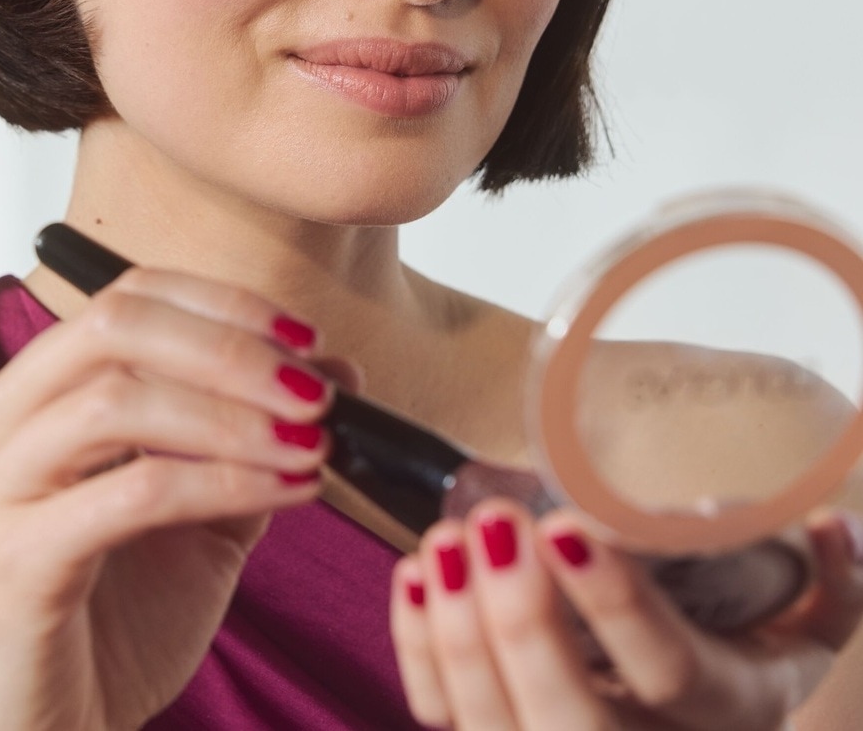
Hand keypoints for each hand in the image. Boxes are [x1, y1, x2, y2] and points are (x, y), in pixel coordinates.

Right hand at [0, 265, 348, 730]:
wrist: (62, 728)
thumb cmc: (124, 612)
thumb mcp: (208, 504)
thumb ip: (257, 429)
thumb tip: (335, 365)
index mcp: (32, 390)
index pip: (129, 296)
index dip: (224, 304)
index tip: (307, 335)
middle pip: (115, 325)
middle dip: (231, 349)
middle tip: (315, 391)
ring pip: (118, 399)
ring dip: (235, 415)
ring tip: (312, 442)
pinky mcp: (14, 557)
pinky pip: (133, 491)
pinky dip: (223, 479)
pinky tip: (290, 489)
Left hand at [390, 499, 862, 728]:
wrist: (713, 711)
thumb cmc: (756, 655)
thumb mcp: (816, 629)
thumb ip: (827, 583)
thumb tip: (832, 530)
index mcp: (727, 708)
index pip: (669, 675)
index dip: (616, 608)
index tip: (566, 528)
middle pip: (569, 722)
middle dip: (522, 626)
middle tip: (493, 528)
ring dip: (457, 637)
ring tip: (444, 546)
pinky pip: (448, 720)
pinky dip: (420, 655)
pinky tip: (416, 576)